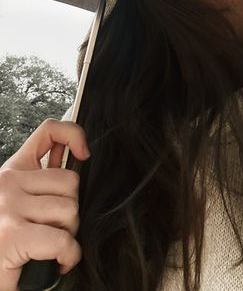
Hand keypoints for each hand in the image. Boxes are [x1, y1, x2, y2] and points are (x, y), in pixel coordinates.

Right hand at [0, 119, 89, 290]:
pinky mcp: (12, 236)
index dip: (74, 135)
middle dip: (71, 210)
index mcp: (13, 171)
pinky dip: (68, 255)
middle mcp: (9, 183)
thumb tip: (77, 156)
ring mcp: (9, 207)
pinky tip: (59, 262)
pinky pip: (61, 240)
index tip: (84, 153)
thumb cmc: (3, 238)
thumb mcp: (19, 200)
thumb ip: (43, 180)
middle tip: (57, 229)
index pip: (48, 131)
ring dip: (69, 235)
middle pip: (71, 181)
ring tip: (52, 247)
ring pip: (69, 211)